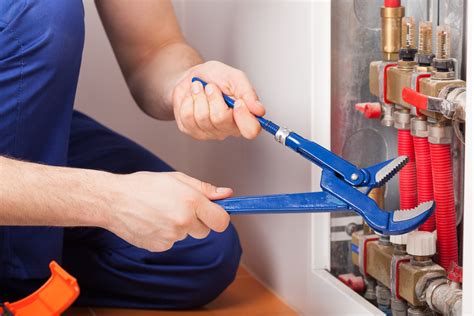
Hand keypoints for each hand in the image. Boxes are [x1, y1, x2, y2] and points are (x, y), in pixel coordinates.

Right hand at [106, 171, 231, 251]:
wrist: (114, 200)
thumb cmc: (144, 185)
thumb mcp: (177, 179)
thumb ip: (205, 189)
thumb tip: (226, 194)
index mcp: (191, 201)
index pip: (221, 220)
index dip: (220, 217)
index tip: (216, 213)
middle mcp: (183, 220)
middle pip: (205, 230)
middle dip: (198, 220)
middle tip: (179, 207)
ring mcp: (172, 236)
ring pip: (187, 235)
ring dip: (180, 226)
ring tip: (160, 211)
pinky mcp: (160, 246)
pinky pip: (172, 242)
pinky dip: (166, 234)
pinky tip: (153, 221)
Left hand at [172, 61, 265, 139]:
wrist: (192, 78)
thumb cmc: (215, 78)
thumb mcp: (234, 78)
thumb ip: (248, 93)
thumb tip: (259, 110)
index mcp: (244, 117)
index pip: (251, 130)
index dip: (244, 117)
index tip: (238, 102)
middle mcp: (228, 129)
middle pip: (221, 119)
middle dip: (213, 97)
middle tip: (211, 87)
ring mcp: (209, 132)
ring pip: (202, 117)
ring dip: (199, 96)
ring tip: (200, 89)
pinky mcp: (191, 131)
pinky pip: (187, 116)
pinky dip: (188, 101)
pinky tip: (192, 98)